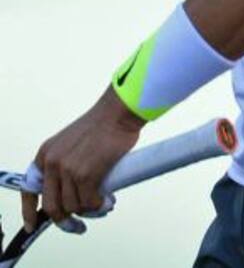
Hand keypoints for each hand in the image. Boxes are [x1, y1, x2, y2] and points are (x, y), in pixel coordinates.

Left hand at [20, 87, 143, 230]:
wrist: (118, 113)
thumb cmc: (103, 124)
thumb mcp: (71, 142)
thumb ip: (65, 164)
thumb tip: (71, 190)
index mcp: (46, 154)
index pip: (29, 189)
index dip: (29, 211)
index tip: (32, 225)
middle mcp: (52, 163)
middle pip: (52, 205)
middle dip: (65, 221)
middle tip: (78, 226)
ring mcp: (68, 169)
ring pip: (73, 206)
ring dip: (88, 211)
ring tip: (102, 205)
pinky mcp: (86, 174)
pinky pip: (89, 202)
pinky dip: (99, 206)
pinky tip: (108, 201)